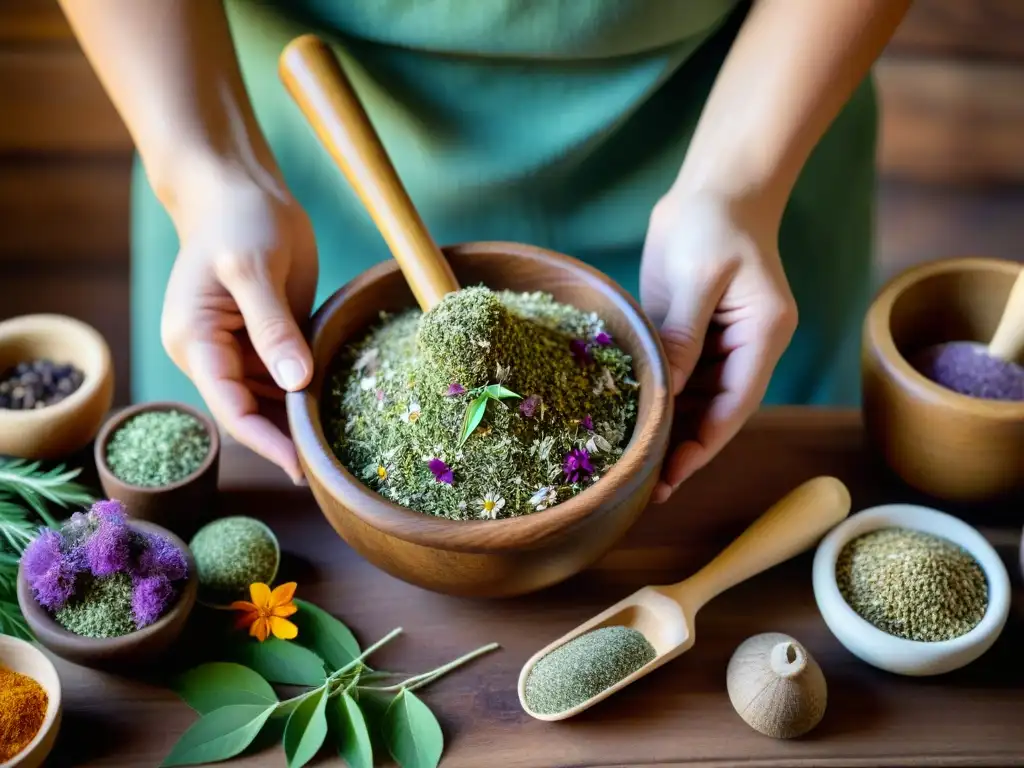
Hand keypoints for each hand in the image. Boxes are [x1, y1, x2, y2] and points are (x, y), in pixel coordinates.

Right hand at [159, 164, 318, 482]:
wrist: (240, 190)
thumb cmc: (238, 220)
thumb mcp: (253, 269)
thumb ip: (273, 327)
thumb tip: (295, 383)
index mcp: (194, 341)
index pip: (230, 406)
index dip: (266, 441)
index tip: (302, 466)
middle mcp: (212, 354)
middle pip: (251, 412)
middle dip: (289, 436)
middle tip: (334, 463)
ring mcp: (240, 349)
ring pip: (272, 400)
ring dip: (302, 418)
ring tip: (345, 444)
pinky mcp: (267, 340)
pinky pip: (288, 378)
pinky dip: (311, 392)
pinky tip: (342, 408)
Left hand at [640, 190, 797, 502]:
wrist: (717, 186)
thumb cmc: (712, 221)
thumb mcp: (695, 277)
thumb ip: (682, 335)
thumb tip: (664, 391)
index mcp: (762, 335)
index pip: (733, 405)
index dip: (702, 446)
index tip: (670, 477)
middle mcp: (749, 346)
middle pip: (717, 411)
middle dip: (684, 447)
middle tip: (643, 485)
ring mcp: (724, 341)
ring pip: (698, 399)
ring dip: (671, 428)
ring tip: (634, 463)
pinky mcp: (699, 332)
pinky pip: (682, 375)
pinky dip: (663, 398)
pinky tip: (635, 419)